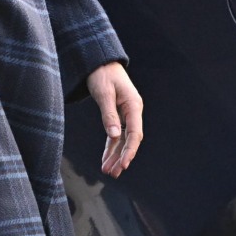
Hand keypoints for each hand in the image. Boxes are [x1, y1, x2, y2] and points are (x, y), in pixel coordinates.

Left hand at [86, 62, 142, 177]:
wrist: (100, 62)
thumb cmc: (103, 74)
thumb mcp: (104, 93)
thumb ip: (109, 115)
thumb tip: (114, 136)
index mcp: (134, 106)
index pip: (135, 134)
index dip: (130, 151)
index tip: (123, 164)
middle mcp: (132, 112)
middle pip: (130, 140)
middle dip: (122, 157)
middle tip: (113, 173)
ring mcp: (126, 115)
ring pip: (122, 140)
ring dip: (115, 156)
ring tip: (107, 172)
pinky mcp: (117, 116)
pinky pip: (115, 136)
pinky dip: (110, 148)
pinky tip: (105, 160)